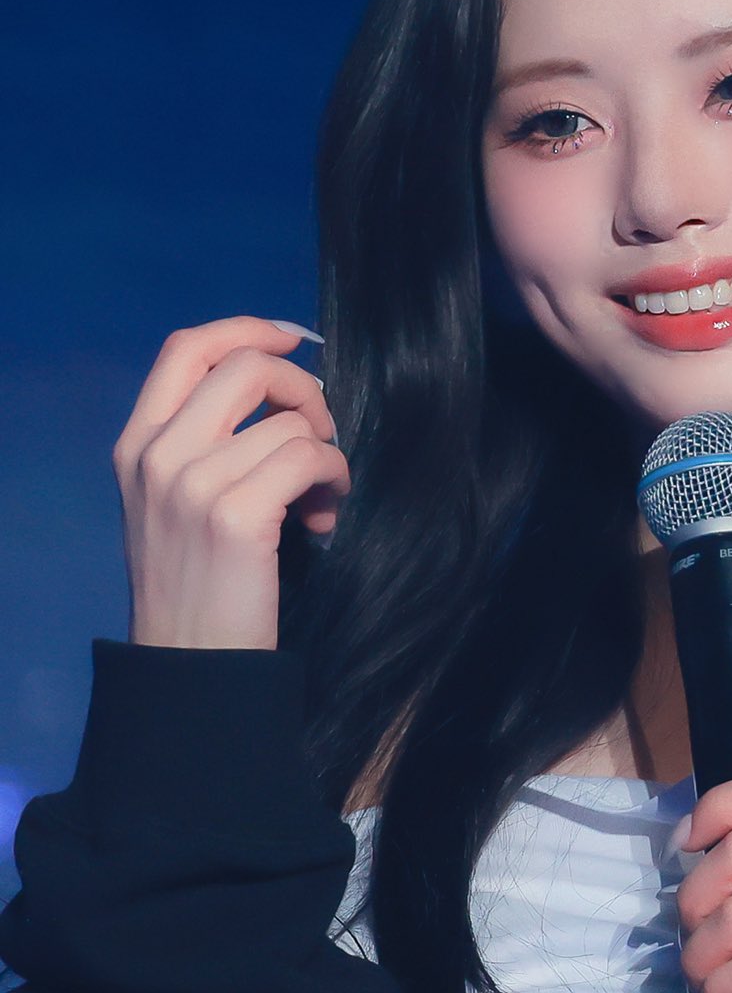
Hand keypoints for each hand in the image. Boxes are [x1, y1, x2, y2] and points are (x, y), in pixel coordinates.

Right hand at [113, 316, 346, 651]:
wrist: (188, 663)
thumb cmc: (194, 583)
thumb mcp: (169, 502)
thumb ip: (199, 443)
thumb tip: (271, 389)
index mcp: (137, 445)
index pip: (186, 349)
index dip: (246, 329)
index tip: (293, 341)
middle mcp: (158, 455)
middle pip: (246, 366)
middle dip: (302, 389)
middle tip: (319, 435)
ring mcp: (193, 484)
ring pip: (288, 420)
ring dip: (325, 450)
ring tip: (320, 495)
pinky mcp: (235, 515)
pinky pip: (309, 457)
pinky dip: (333, 478)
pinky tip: (322, 516)